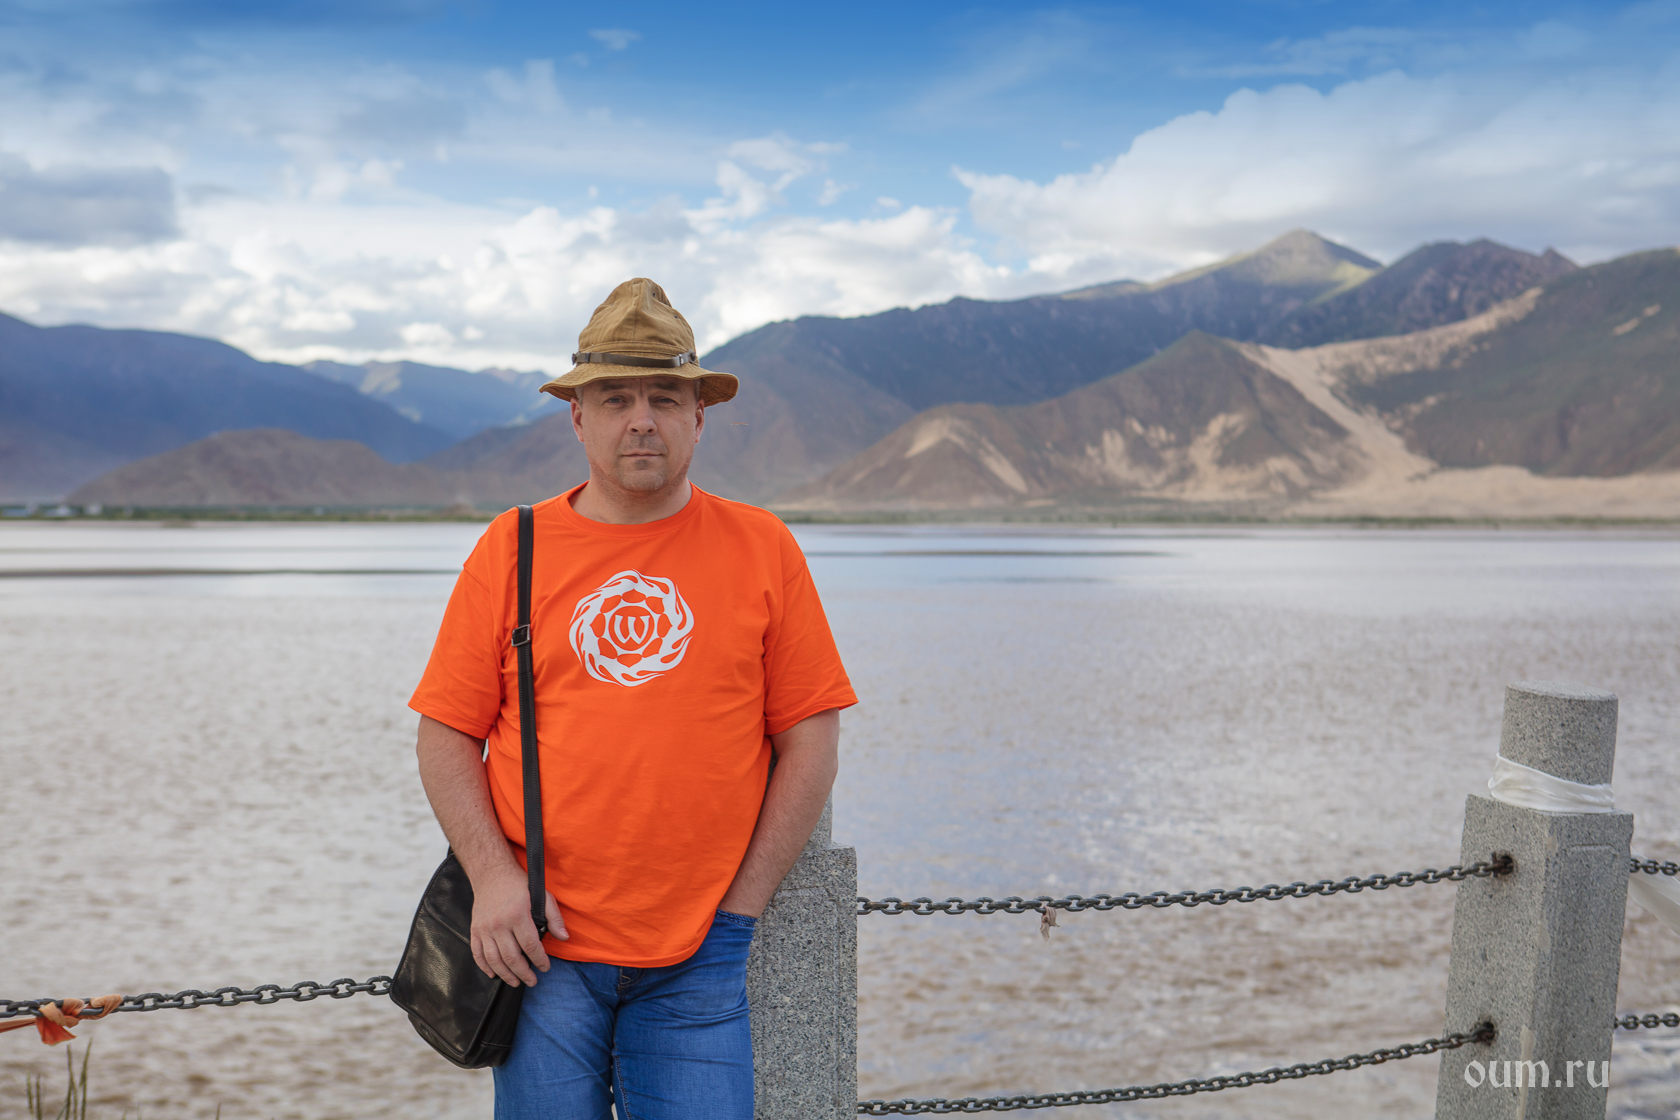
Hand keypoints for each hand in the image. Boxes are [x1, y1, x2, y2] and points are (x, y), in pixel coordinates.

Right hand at [469, 863, 566, 986]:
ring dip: (505, 975)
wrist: (492, 874)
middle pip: (511, 957)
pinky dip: (485, 967)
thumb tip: (564, 937)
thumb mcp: (543, 895)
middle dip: (523, 973)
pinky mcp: (475, 930)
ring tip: (516, 982)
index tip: (545, 968)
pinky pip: (477, 953)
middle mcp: (499, 924)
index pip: (530, 945)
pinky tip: (494, 974)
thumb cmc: (520, 885)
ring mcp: (485, 928)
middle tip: (532, 981)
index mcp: (517, 915)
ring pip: (494, 959)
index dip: (539, 960)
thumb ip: (554, 917)